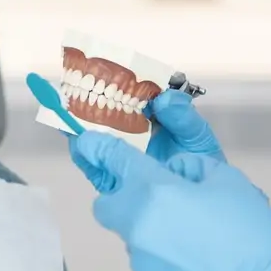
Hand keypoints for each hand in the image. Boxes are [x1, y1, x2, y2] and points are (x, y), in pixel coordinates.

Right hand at [68, 89, 223, 191]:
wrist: (202, 200)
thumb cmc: (201, 163)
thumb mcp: (196, 135)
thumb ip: (183, 117)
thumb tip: (164, 99)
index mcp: (149, 115)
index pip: (127, 94)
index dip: (113, 81)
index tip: (101, 70)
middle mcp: (130, 132)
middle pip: (104, 113)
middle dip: (88, 101)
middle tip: (74, 87)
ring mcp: (119, 155)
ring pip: (93, 138)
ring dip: (80, 126)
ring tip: (68, 113)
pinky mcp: (111, 179)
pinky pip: (93, 166)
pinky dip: (82, 155)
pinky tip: (77, 144)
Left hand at [70, 132, 270, 270]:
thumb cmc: (249, 231)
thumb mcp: (226, 179)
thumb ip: (190, 168)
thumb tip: (174, 174)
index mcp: (153, 191)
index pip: (110, 160)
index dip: (96, 147)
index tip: (87, 143)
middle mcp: (137, 226)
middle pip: (107, 205)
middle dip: (122, 198)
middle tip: (157, 198)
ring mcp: (140, 262)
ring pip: (132, 236)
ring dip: (152, 231)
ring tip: (195, 239)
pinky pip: (149, 264)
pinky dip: (165, 260)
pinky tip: (198, 263)